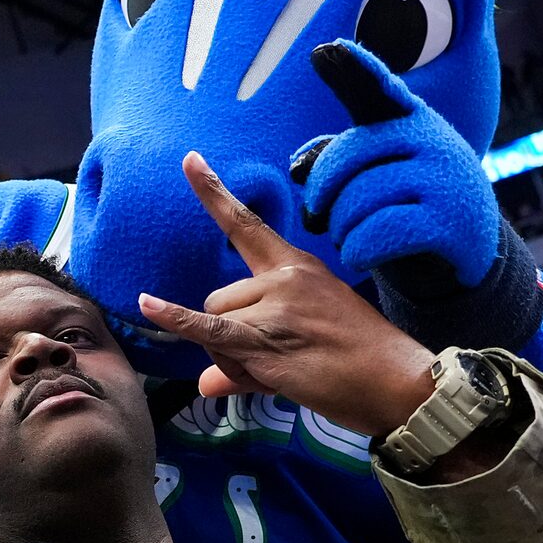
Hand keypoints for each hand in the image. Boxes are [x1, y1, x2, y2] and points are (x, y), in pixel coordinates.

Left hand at [137, 153, 441, 439]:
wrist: (396, 381)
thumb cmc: (358, 363)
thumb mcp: (304, 341)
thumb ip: (246, 355)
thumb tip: (204, 382)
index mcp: (296, 265)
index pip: (246, 224)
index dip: (214, 193)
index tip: (189, 159)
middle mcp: (284, 276)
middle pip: (218, 299)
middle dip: (230, 334)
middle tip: (275, 360)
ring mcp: (275, 304)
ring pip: (215, 324)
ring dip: (230, 354)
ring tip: (278, 371)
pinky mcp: (266, 337)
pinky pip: (208, 328)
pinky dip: (175, 319)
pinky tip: (147, 305)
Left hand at [290, 41, 503, 285]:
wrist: (466, 251)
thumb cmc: (409, 204)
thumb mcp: (378, 174)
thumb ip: (338, 158)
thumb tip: (298, 166)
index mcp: (412, 120)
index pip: (380, 90)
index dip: (355, 69)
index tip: (328, 49)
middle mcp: (433, 140)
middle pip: (353, 152)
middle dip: (323, 188)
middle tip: (315, 214)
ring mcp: (445, 179)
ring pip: (361, 198)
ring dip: (341, 227)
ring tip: (344, 239)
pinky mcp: (449, 223)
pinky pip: (380, 232)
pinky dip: (358, 249)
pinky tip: (356, 256)